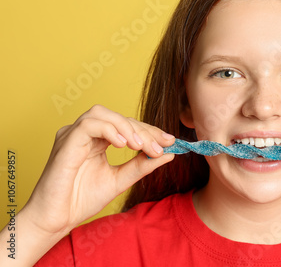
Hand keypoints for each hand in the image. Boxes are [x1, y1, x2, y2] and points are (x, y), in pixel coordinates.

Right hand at [23, 104, 174, 236]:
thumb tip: (169, 153)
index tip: (170, 141)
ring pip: (103, 114)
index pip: (127, 126)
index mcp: (98, 140)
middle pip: (118, 117)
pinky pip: (88, 125)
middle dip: (143, 130)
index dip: (150, 131)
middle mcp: (85, 133)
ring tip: (141, 146)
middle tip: (160, 147)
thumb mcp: (120, 179)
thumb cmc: (81, 200)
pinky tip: (122, 145)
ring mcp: (73, 135)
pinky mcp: (65, 141)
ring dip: (126, 127)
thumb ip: (142, 165)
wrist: (57, 220)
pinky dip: (108, 130)